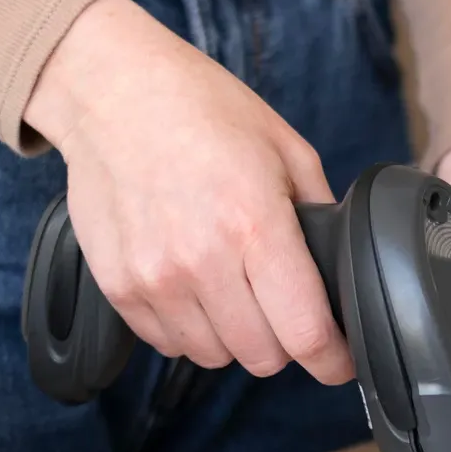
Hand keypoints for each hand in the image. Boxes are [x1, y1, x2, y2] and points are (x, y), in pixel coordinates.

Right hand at [23, 0, 351, 382]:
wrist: (111, 90)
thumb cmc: (204, 111)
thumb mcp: (287, 149)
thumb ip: (321, 215)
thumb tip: (339, 269)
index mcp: (256, 226)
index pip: (305, 333)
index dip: (332, 360)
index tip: (339, 361)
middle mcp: (203, 261)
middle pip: (262, 356)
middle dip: (283, 342)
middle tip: (282, 310)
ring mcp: (155, 278)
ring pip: (215, 356)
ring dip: (234, 337)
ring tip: (233, 290)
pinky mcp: (119, 287)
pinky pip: (169, 343)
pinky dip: (189, 329)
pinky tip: (194, 287)